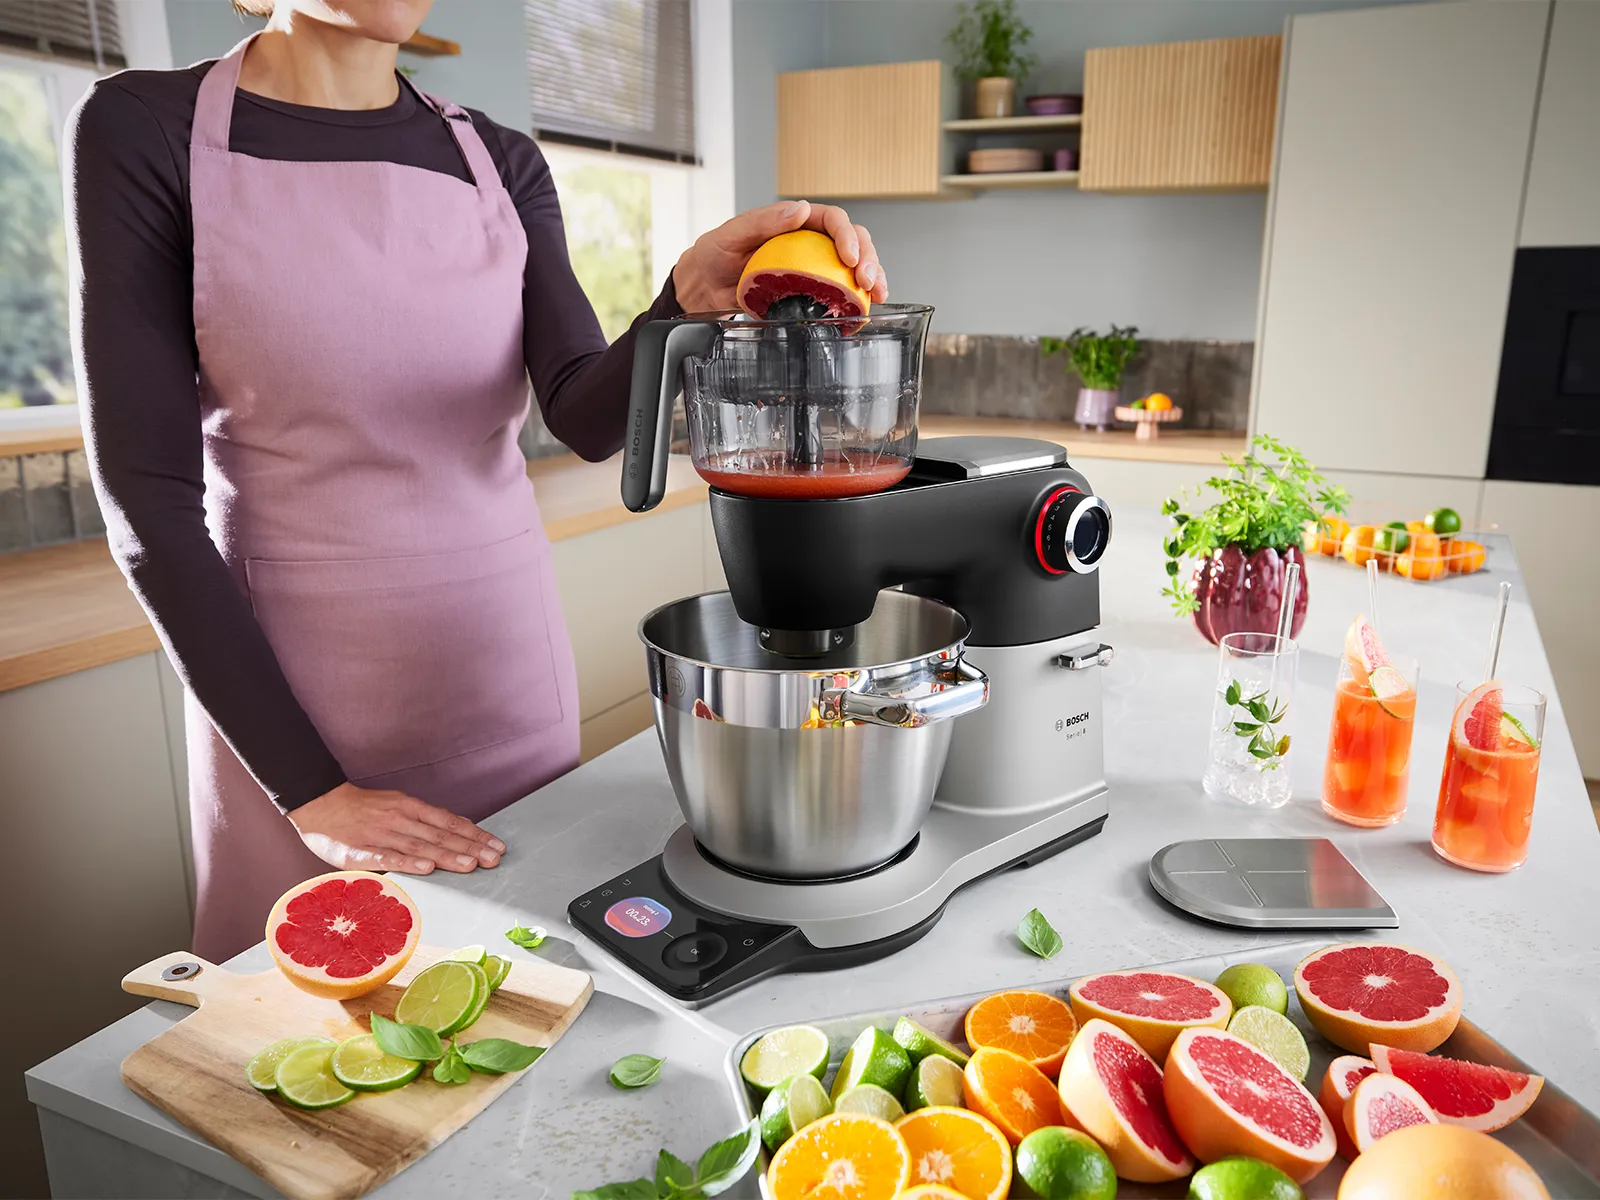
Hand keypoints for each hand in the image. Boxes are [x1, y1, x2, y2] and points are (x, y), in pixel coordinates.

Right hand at [288, 782, 505, 874]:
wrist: (320, 804)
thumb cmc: (362, 809)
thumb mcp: (397, 806)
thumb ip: (424, 819)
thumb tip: (455, 827)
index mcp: (410, 808)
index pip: (449, 823)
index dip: (474, 835)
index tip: (496, 846)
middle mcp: (401, 819)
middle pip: (441, 835)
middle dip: (471, 847)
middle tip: (494, 859)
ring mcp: (382, 834)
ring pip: (421, 845)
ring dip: (448, 856)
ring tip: (471, 865)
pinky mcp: (362, 851)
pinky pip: (389, 857)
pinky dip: (409, 862)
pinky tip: (427, 868)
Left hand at [672, 199, 888, 313]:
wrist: (703, 288)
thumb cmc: (714, 255)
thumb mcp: (732, 234)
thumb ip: (763, 221)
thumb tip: (801, 210)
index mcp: (795, 223)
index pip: (832, 220)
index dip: (847, 236)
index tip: (848, 258)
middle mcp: (809, 243)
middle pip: (852, 242)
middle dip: (867, 258)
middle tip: (866, 281)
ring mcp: (812, 268)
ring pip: (853, 267)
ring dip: (870, 278)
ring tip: (875, 294)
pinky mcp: (810, 292)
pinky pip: (839, 292)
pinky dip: (856, 300)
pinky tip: (864, 309)